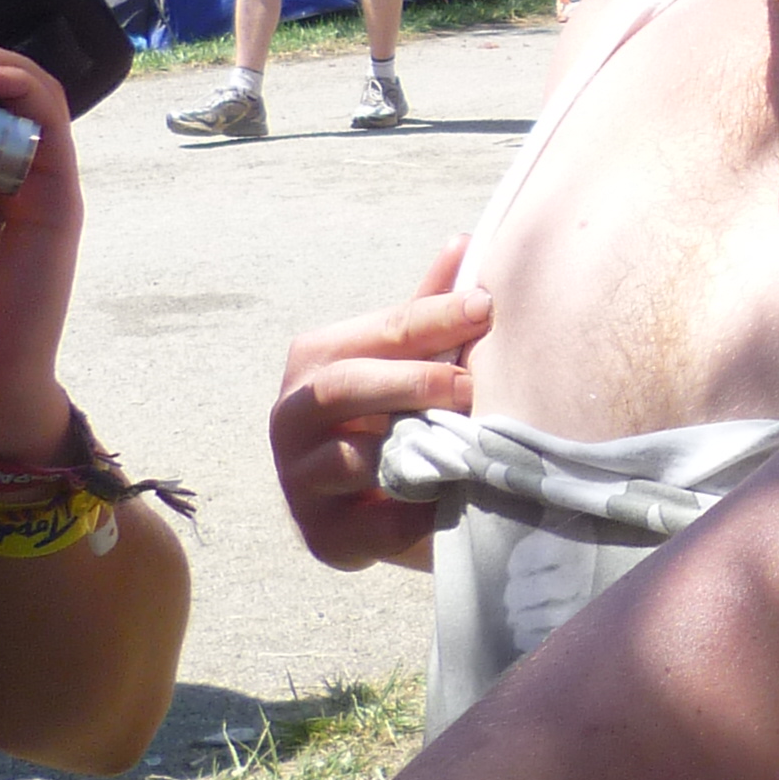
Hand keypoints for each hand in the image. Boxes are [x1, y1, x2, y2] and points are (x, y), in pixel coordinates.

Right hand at [272, 235, 486, 570]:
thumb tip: (462, 242)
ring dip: (409, 449)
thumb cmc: (399, 415)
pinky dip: (410, 515)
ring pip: (349, 459)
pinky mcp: (322, 538)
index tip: (487, 308)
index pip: (378, 331)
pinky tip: (444, 503)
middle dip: (414, 382)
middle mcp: (291, 415)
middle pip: (344, 386)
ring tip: (464, 442)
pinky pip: (368, 527)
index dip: (434, 317)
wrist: (383, 508)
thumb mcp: (412, 361)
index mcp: (315, 360)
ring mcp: (299, 479)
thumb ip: (429, 312)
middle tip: (473, 386)